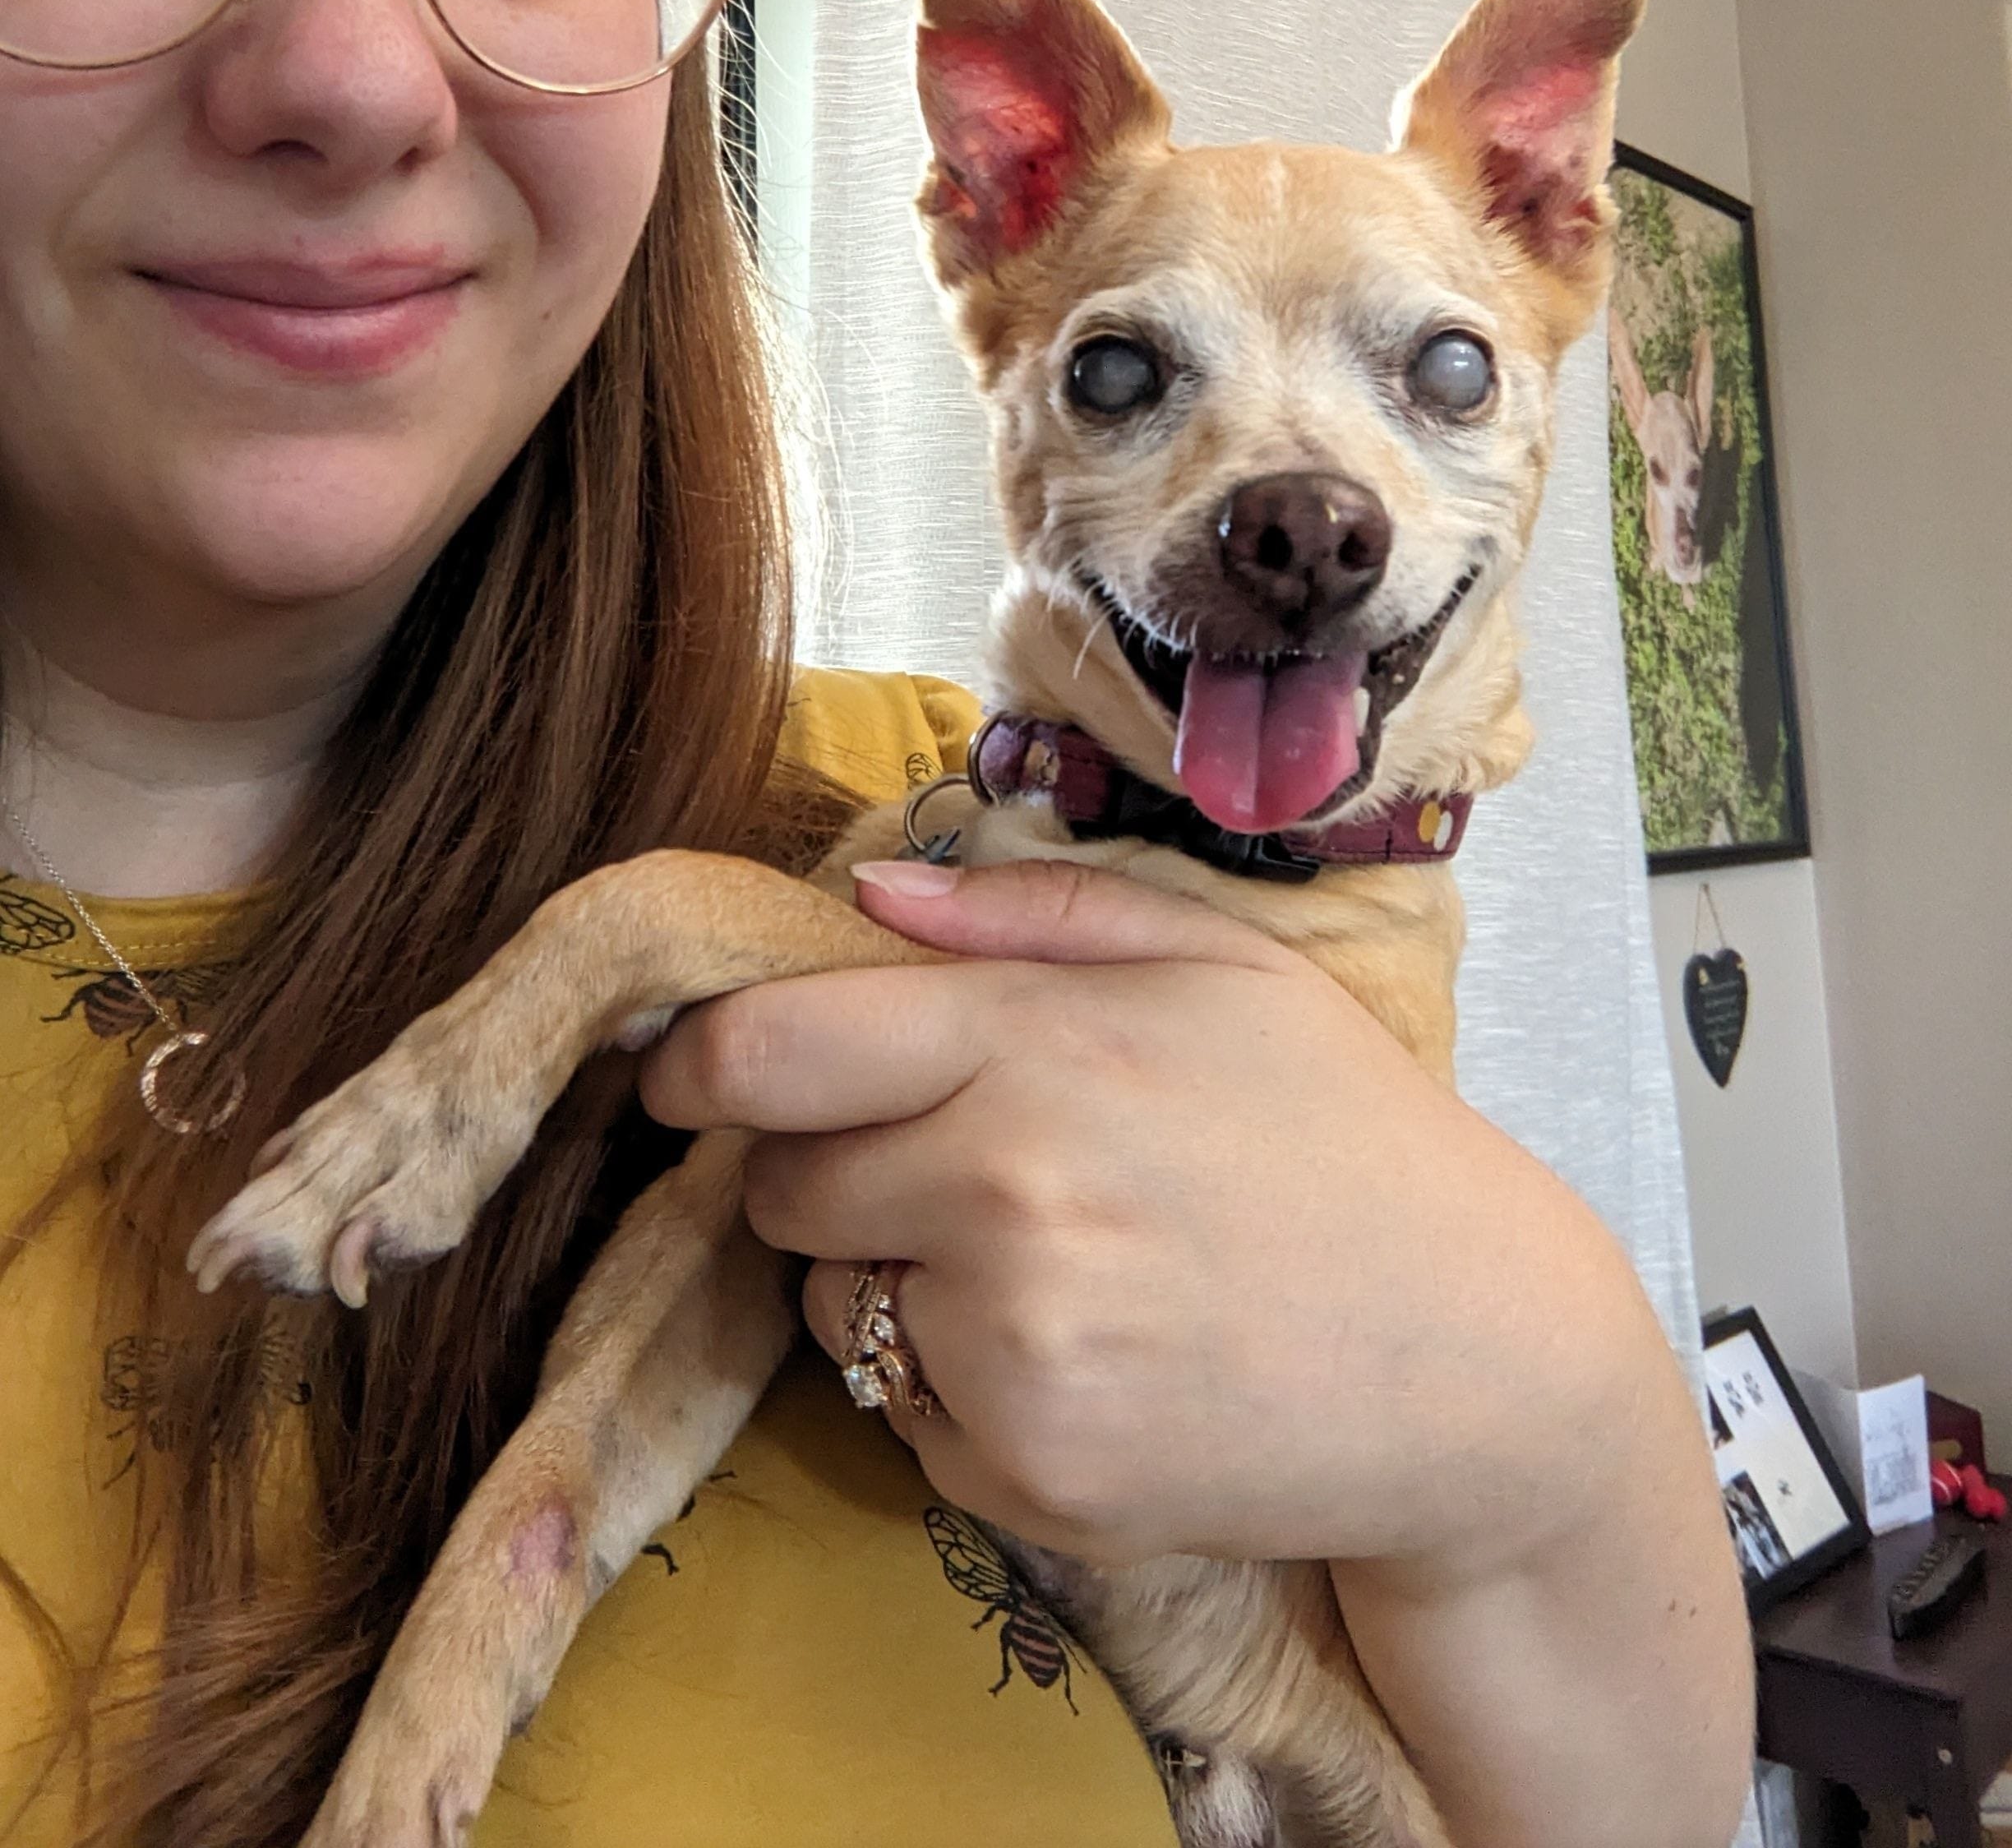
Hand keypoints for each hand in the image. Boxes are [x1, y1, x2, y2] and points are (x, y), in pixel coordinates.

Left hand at [639, 853, 1648, 1577]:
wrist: (1478, 1362)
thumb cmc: (1346, 1135)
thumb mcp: (1217, 968)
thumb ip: (1028, 916)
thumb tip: (865, 894)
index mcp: (1036, 1047)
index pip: (766, 1048)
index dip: (697, 1057)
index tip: (687, 1068)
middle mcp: (1001, 1195)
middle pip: (778, 1181)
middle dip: (821, 1165)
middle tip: (945, 1162)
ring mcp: (1009, 1347)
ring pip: (831, 1302)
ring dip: (889, 1276)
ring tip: (1047, 1260)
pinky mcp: (1024, 1472)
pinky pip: (902, 1412)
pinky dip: (957, 1385)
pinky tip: (1085, 1352)